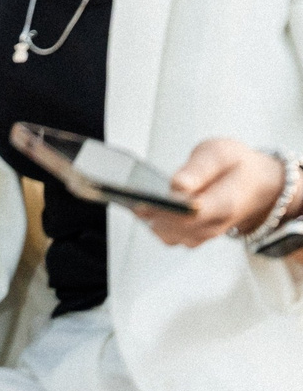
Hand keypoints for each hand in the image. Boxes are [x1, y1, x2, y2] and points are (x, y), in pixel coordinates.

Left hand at [134, 138, 287, 246]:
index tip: (145, 197)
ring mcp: (205, 233)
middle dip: (152, 212)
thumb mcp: (219, 154)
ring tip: (141, 197)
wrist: (256, 184)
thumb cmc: (236, 166)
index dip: (166, 208)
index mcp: (226, 202)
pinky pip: (169, 235)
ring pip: (169, 236)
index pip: (192, 214)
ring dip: (152, 219)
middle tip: (135, 194)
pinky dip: (155, 222)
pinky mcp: (195, 235)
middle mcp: (215, 224)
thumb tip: (176, 185)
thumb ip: (198, 169)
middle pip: (175, 229)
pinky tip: (147, 204)